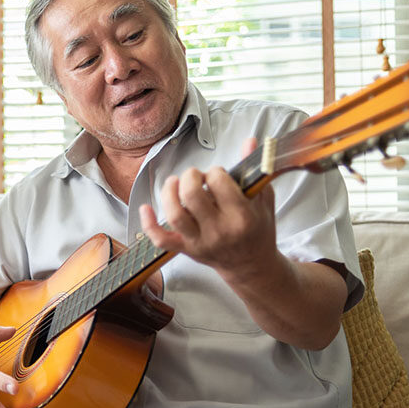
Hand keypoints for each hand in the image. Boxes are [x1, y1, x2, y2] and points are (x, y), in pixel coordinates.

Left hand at [138, 137, 277, 284]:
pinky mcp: (186, 249)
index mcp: (242, 217)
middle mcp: (219, 231)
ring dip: (169, 192)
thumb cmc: (258, 230)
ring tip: (174, 182)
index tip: (217, 175)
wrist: (251, 266)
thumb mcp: (263, 200)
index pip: (219, 182)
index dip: (215, 172)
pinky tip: (145, 207)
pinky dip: (148, 224)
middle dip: (190, 176)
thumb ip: (254, 171)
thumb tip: (250, 141)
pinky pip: (161, 239)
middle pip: (192, 195)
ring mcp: (200, 242)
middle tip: (195, 176)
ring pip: (174, 215)